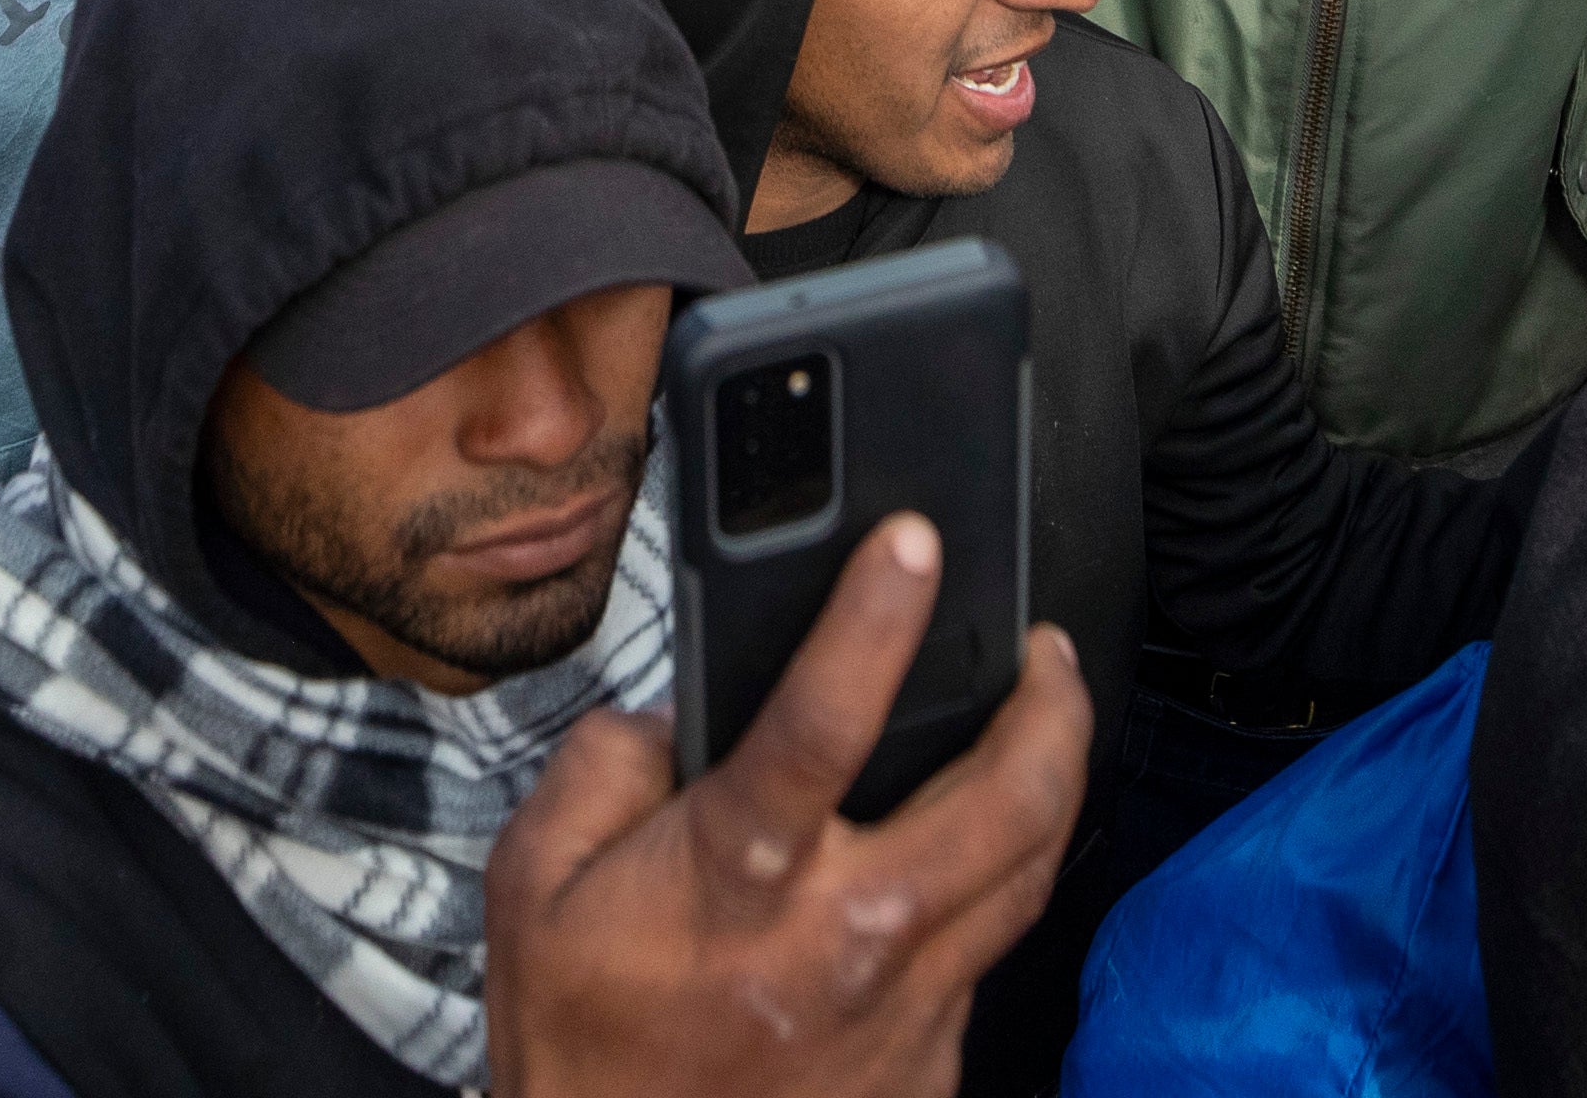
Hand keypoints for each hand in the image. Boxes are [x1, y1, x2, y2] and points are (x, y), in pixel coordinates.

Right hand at [482, 514, 1090, 1097]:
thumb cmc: (581, 1048)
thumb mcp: (532, 887)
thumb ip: (600, 769)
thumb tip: (675, 713)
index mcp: (737, 878)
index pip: (824, 720)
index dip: (875, 617)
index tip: (912, 541)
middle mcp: (842, 939)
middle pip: (1003, 803)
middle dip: (1051, 707)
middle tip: (1045, 649)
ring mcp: (902, 1009)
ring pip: (1029, 877)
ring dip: (1054, 785)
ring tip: (1046, 724)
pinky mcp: (931, 1065)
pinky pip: (986, 955)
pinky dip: (991, 892)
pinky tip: (970, 857)